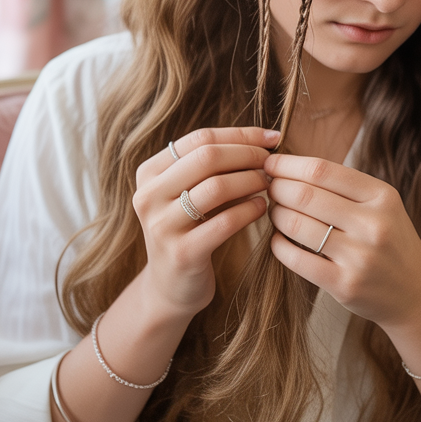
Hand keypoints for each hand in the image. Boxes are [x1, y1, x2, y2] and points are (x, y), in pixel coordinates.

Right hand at [132, 127, 278, 316]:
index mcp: (149, 173)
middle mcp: (148, 196)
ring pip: (217, 187)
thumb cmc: (191, 229)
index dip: (240, 134)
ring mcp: (162, 226)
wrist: (171, 287)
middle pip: (207, 157)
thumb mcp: (190, 193)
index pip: (200, 139)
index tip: (271, 137)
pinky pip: (225, 222)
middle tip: (272, 162)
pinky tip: (262, 208)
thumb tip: (264, 137)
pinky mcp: (182, 253)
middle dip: (248, 155)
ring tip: (268, 183)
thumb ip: (213, 165)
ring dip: (251, 181)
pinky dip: (250, 210)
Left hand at [264, 153, 420, 328]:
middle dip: (277, 188)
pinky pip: (296, 259)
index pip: (322, 170)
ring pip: (296, 225)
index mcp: (382, 196)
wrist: (415, 293)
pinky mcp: (345, 285)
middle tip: (269, 188)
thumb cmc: (390, 241)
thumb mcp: (381, 205)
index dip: (288, 165)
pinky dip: (279, 245)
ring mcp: (360, 257)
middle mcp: (373, 224)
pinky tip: (279, 240)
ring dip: (276, 215)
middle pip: (304, 195)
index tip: (270, 164)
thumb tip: (290, 168)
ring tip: (275, 212)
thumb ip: (344, 186)